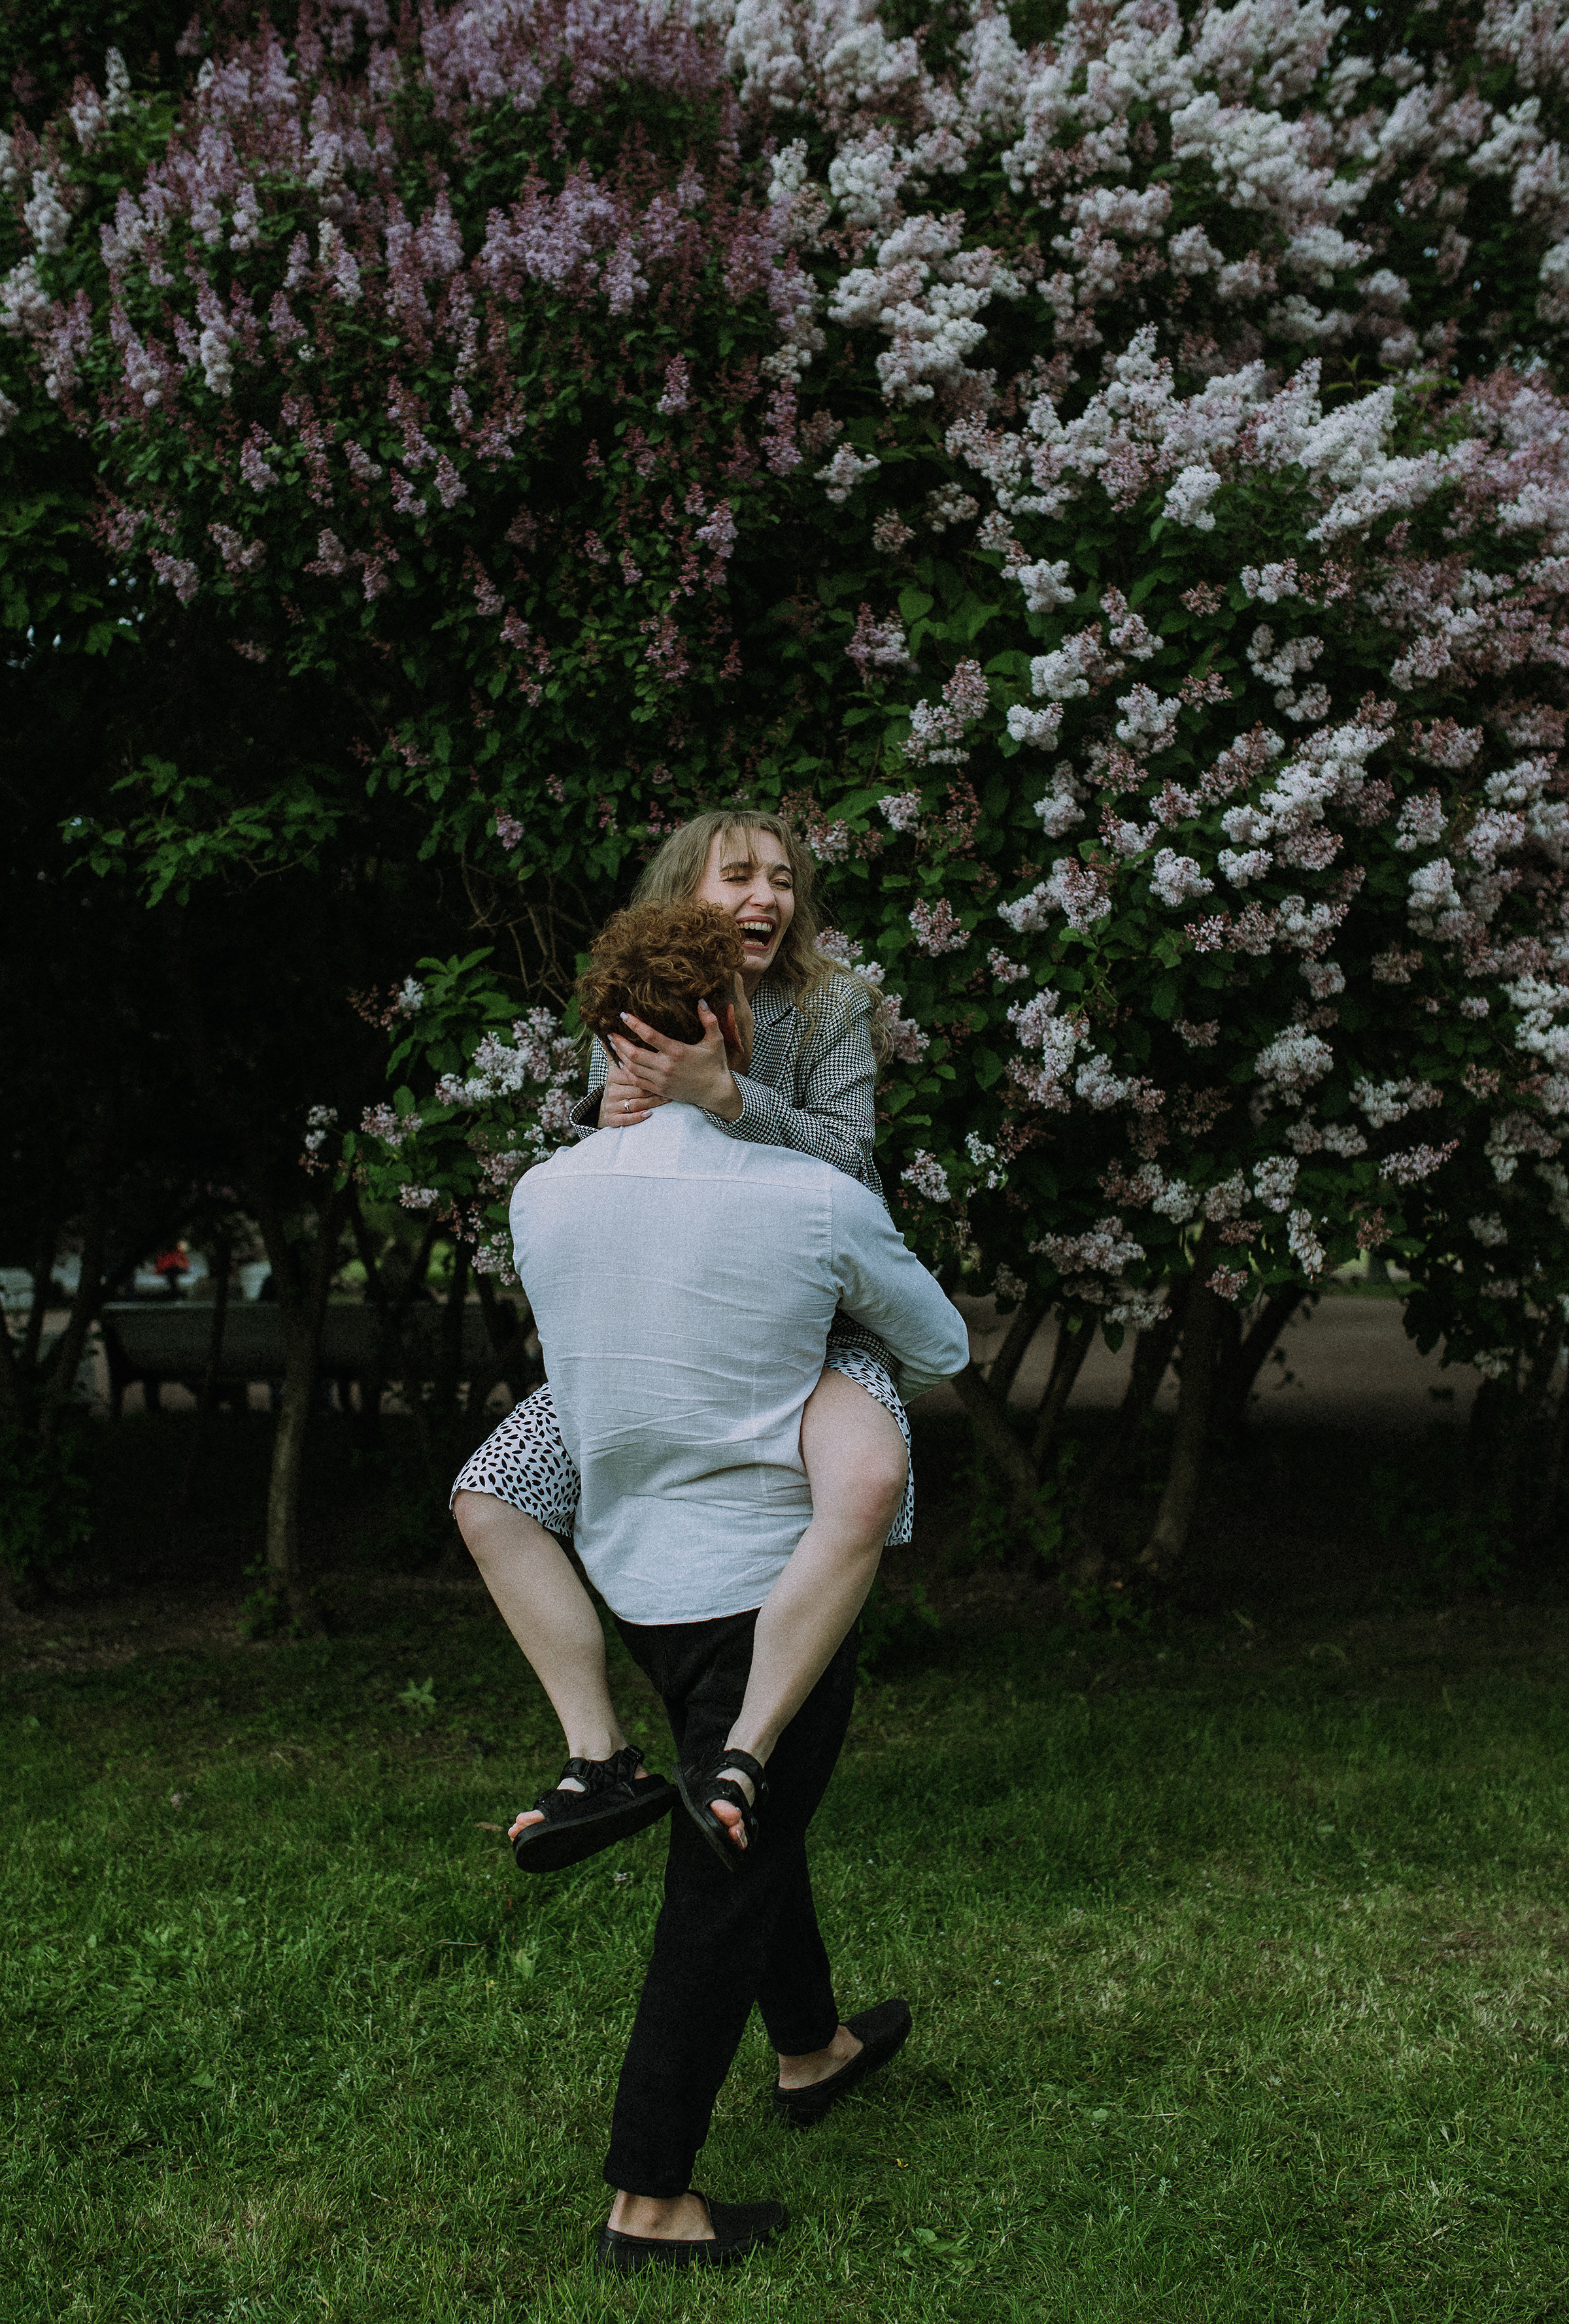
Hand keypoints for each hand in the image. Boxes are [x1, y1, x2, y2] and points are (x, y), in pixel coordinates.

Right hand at [600, 1054, 664, 1127]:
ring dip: (651, 1101)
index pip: (630, 1069)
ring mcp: (611, 1104)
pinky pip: (626, 1119)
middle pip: (635, 1087)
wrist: (608, 1109)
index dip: (644, 1067)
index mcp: (613, 1074)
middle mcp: (611, 1089)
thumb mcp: (616, 1067)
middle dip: (652, 1085)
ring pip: (634, 1103)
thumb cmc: (619, 1084)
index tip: (661, 1064)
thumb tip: (611, 1031)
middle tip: (670, 1082)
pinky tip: (649, 1114)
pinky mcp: (612, 1118)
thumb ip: (617, 1050)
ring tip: (666, 1098)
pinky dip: (637, 1117)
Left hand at [607, 1002, 742, 1120]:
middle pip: (635, 1054)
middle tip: (610, 1032)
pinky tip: (621, 1063)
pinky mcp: (659, 1089)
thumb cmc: (715, 1064)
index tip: (623, 1015)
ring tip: (613, 1044)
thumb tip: (701, 1000)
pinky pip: (637, 1080)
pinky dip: (626, 1071)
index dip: (634, 1024)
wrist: (715, 1093)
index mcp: (677, 1051)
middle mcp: (666, 1066)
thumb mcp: (716, 1040)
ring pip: (633, 1068)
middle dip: (620, 1042)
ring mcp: (661, 1080)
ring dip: (620, 1055)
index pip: (650, 1036)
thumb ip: (709, 1020)